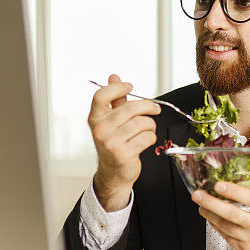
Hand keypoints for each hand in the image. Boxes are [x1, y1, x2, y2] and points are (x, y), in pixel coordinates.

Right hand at [89, 74, 159, 211]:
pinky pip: (147, 137)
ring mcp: (111, 143)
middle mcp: (100, 130)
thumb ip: (114, 100)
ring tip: (147, 130)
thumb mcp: (110, 121)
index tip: (130, 87)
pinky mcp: (123, 154)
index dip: (117, 88)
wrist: (113, 173)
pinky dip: (151, 138)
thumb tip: (114, 77)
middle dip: (147, 107)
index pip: (102, 96)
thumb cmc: (114, 143)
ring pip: (142, 123)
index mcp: (95, 118)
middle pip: (130, 108)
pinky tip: (146, 141)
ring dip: (150, 126)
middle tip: (155, 109)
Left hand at [191, 182, 249, 249]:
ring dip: (210, 215)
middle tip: (199, 195)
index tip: (219, 185)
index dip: (234, 191)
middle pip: (233, 214)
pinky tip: (210, 218)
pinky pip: (226, 236)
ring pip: (226, 226)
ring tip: (200, 204)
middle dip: (213, 204)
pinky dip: (215, 226)